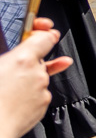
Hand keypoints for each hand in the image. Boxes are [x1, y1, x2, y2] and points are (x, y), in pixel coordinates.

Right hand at [0, 19, 70, 137]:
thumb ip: (7, 57)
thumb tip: (15, 57)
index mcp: (22, 59)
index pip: (45, 38)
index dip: (44, 33)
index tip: (43, 31)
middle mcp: (38, 73)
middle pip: (39, 59)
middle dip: (29, 61)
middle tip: (12, 68)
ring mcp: (42, 91)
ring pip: (38, 79)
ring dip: (28, 80)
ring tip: (7, 89)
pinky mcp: (43, 106)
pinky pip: (38, 95)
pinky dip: (28, 96)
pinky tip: (12, 101)